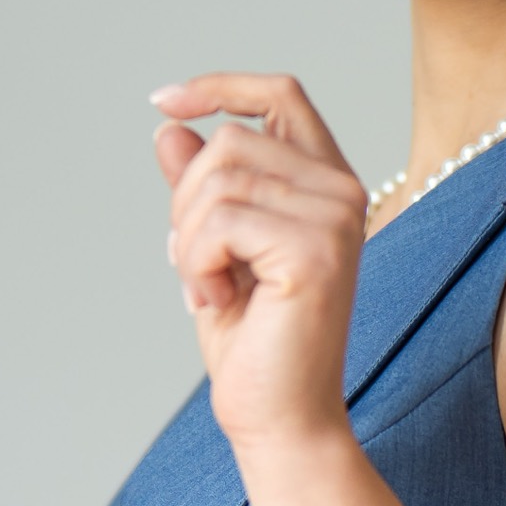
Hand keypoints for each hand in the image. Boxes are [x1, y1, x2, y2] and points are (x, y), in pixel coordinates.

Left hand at [152, 74, 367, 455]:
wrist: (281, 419)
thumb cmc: (254, 343)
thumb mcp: (213, 250)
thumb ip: (200, 188)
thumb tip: (170, 127)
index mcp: (326, 184)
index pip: (280, 93)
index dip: (219, 86)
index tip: (162, 103)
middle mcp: (343, 192)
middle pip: (231, 139)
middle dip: (186, 201)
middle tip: (194, 267)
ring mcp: (336, 218)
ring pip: (220, 178)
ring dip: (188, 240)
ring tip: (208, 290)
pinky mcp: (316, 250)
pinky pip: (220, 221)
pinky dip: (196, 264)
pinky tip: (216, 303)